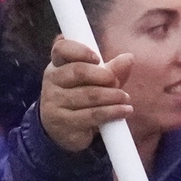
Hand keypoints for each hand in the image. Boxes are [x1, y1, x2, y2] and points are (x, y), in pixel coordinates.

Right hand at [38, 35, 132, 152]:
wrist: (64, 131)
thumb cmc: (81, 98)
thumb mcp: (95, 82)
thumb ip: (111, 69)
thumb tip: (128, 58)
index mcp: (57, 65)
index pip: (61, 49)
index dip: (80, 50)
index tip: (97, 58)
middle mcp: (52, 82)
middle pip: (78, 71)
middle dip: (103, 75)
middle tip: (116, 81)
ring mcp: (54, 104)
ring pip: (89, 95)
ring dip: (113, 95)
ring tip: (125, 98)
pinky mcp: (63, 124)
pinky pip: (93, 115)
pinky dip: (113, 112)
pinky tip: (124, 111)